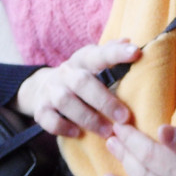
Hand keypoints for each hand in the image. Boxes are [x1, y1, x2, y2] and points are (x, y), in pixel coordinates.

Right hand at [14, 40, 139, 138]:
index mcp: (83, 60)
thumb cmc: (79, 77)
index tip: (136, 53)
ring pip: (65, 101)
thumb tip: (129, 42)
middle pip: (82, 82)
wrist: (41, 88)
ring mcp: (51, 91)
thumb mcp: (93, 63)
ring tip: (107, 131)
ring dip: (88, 118)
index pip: (100, 54)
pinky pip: (49, 119)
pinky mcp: (40, 109)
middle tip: (124, 117)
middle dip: (104, 101)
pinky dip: (63, 127)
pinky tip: (78, 133)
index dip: (117, 53)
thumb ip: (111, 53)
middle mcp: (66, 73)